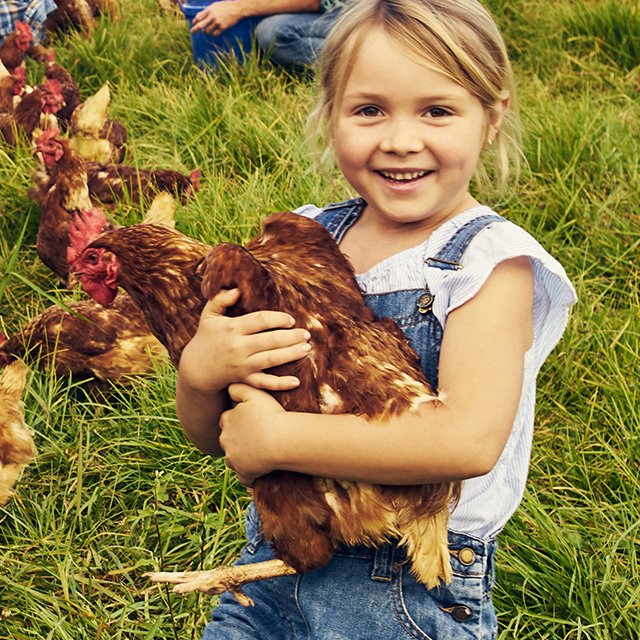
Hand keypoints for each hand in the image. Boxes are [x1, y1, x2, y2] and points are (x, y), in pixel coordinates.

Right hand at [179, 288, 311, 393]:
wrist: (196, 369)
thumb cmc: (206, 338)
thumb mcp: (208, 316)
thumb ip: (220, 300)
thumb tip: (236, 289)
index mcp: (231, 328)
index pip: (259, 320)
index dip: (277, 319)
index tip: (290, 320)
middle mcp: (237, 347)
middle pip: (269, 340)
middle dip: (290, 337)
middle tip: (306, 334)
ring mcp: (241, 365)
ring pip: (270, 360)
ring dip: (291, 354)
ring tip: (306, 349)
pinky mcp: (244, 380)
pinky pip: (264, 383)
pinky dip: (280, 384)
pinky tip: (296, 381)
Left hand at [190, 1, 244, 34]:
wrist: (236, 9)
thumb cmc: (225, 6)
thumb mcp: (215, 5)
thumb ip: (207, 11)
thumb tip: (199, 17)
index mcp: (209, 10)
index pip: (198, 17)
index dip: (195, 21)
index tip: (194, 24)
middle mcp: (212, 16)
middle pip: (200, 25)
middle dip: (195, 30)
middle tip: (192, 32)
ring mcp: (217, 22)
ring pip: (207, 31)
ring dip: (206, 32)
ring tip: (207, 31)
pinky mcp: (222, 27)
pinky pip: (214, 34)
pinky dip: (212, 34)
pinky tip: (213, 32)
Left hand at [220, 383, 284, 485]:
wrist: (281, 440)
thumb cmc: (271, 415)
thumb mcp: (254, 393)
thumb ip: (239, 387)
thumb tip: (228, 387)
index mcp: (227, 421)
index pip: (227, 419)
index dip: (238, 419)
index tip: (250, 420)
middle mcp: (226, 440)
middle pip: (228, 439)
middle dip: (237, 439)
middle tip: (254, 436)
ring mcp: (233, 458)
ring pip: (234, 458)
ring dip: (242, 457)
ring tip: (258, 454)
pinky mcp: (244, 473)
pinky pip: (244, 477)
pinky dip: (250, 476)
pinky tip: (259, 474)